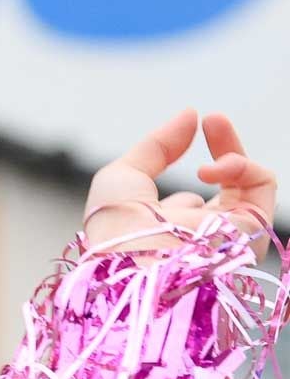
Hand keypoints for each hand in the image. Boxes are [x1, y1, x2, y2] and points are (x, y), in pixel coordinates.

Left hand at [83, 111, 275, 264]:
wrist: (131, 262)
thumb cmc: (116, 229)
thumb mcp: (122, 177)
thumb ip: (157, 145)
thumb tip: (190, 116)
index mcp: (166, 236)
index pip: (189, 202)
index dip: (193, 167)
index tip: (198, 125)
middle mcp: (198, 242)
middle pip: (226, 192)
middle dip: (226, 149)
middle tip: (213, 120)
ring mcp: (225, 240)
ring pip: (248, 187)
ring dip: (233, 153)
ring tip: (213, 129)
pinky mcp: (249, 236)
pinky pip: (263, 187)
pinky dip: (243, 165)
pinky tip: (211, 167)